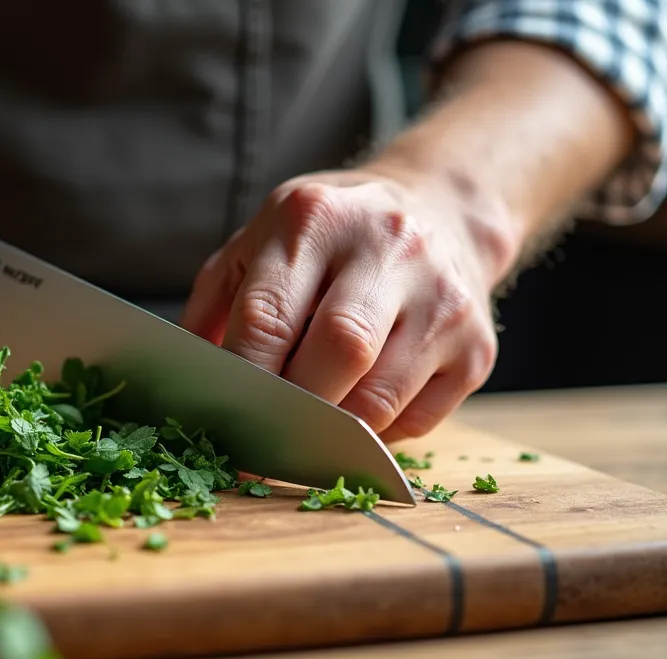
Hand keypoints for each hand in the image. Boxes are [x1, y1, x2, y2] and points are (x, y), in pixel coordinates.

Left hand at [181, 169, 516, 441]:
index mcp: (317, 218)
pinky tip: (358, 415)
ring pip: (379, 398)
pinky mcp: (478, 348)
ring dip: (332, 432)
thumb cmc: (331, 237)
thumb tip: (188, 377)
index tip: (219, 424)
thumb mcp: (263, 238)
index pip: (270, 315)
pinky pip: (418, 419)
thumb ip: (217, 300)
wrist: (442, 209)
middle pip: (336, 352)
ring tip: (304, 435)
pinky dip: (377, 434)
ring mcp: (444, 299)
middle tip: (260, 441)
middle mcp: (389, 248)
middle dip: (290, 410)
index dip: (241, 381)